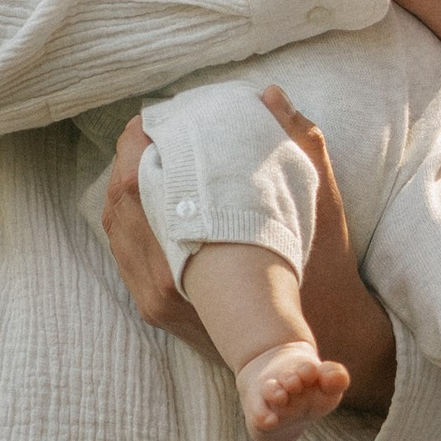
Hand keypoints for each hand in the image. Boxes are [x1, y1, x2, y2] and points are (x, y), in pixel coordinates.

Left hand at [100, 92, 397, 416]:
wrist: (315, 346)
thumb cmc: (323, 274)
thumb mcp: (322, 204)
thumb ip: (299, 143)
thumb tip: (272, 94)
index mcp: (195, 253)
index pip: (139, 184)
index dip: (138, 143)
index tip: (152, 118)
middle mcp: (163, 282)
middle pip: (120, 204)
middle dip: (127, 159)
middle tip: (146, 130)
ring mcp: (155, 300)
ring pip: (116, 230)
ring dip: (122, 188)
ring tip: (142, 156)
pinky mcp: (156, 310)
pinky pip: (124, 255)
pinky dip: (127, 220)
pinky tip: (144, 197)